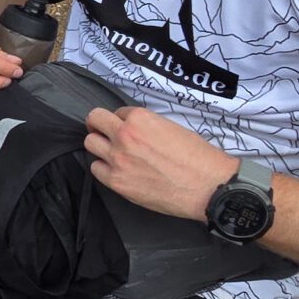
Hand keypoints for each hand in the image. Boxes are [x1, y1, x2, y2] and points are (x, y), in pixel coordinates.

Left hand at [84, 106, 236, 220]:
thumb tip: (136, 129)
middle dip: (100, 124)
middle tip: (105, 132)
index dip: (124, 120)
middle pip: (95, 120)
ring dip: (100, 146)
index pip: (118, 111)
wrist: (207, 187)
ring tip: (113, 153)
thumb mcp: (173, 127)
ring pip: (91, 143)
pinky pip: (96, 169)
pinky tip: (117, 170)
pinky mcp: (117, 182)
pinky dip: (104, 168)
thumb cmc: (198, 157)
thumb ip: (148, 125)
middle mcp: (124, 135)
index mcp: (140, 118)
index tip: (129, 128)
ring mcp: (118, 159)